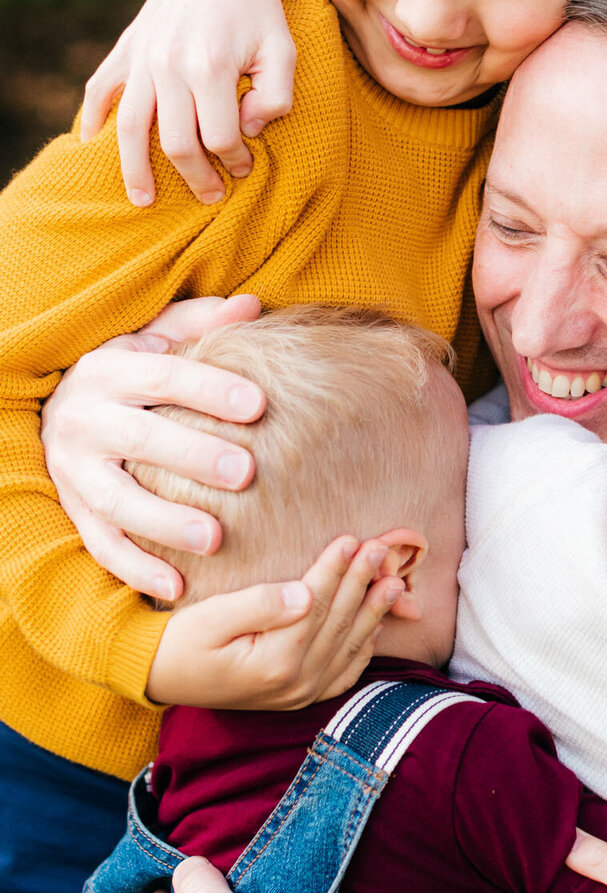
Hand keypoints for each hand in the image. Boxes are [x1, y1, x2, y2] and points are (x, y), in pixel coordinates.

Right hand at [41, 296, 265, 602]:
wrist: (60, 415)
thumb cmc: (131, 377)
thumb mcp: (154, 341)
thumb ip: (199, 324)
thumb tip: (250, 306)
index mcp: (108, 371)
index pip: (162, 377)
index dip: (209, 389)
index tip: (259, 404)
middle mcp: (84, 420)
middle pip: (141, 440)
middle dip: (194, 457)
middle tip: (246, 473)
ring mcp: (74, 471)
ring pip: (117, 500)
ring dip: (165, 521)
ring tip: (214, 539)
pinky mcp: (74, 512)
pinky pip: (103, 545)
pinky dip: (137, 568)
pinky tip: (178, 586)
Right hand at [82, 0, 300, 205]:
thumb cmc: (261, 13)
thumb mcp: (285, 52)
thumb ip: (277, 98)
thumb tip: (248, 131)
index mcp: (212, 67)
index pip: (220, 137)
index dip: (236, 161)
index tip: (245, 169)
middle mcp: (170, 64)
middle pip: (175, 142)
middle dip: (195, 177)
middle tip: (211, 196)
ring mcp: (143, 56)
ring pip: (130, 126)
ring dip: (136, 169)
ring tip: (143, 200)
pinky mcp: (128, 46)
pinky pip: (100, 88)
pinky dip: (93, 119)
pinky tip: (92, 146)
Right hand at [146, 535, 405, 708]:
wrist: (160, 678)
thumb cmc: (180, 641)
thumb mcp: (209, 618)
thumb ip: (258, 605)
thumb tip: (305, 593)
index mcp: (274, 662)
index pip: (316, 606)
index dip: (335, 570)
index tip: (351, 539)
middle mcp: (294, 683)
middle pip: (339, 623)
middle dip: (362, 583)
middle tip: (381, 548)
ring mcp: (300, 694)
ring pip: (349, 647)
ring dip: (374, 612)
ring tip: (395, 581)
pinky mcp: (299, 697)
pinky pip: (343, 674)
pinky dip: (362, 648)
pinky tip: (375, 625)